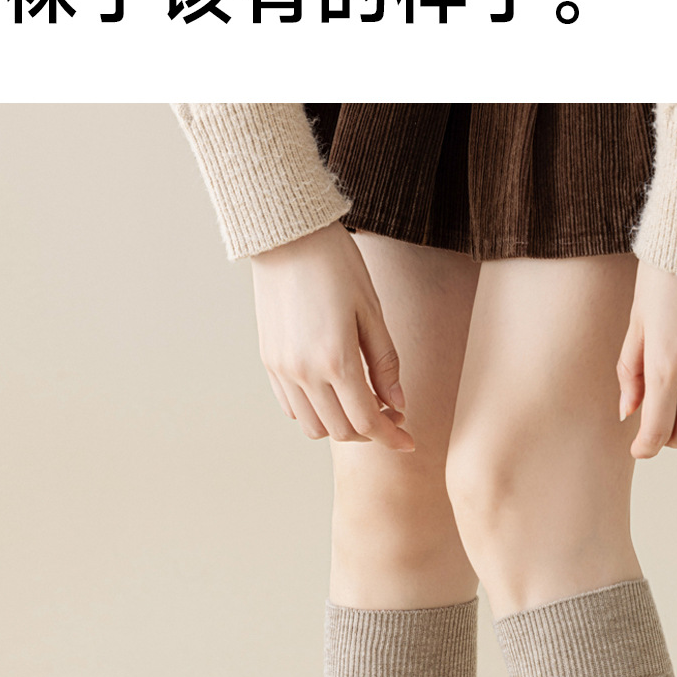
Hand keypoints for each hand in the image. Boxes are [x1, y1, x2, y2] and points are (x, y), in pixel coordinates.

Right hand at [251, 221, 413, 451]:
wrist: (286, 235)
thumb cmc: (336, 264)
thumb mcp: (371, 312)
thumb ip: (385, 363)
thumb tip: (398, 404)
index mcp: (336, 360)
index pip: (368, 421)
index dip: (392, 437)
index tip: (409, 441)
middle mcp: (304, 372)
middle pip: (342, 431)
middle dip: (371, 432)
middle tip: (391, 413)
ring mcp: (281, 370)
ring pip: (314, 426)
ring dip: (341, 425)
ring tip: (361, 402)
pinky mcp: (268, 361)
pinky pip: (292, 407)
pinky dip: (316, 411)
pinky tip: (333, 391)